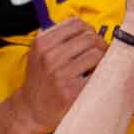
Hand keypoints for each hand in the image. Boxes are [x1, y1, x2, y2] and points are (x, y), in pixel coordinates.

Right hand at [12, 18, 107, 133]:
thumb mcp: (39, 54)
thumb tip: (88, 29)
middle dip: (100, 46)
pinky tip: (96, 80)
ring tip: (97, 69)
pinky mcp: (71, 91)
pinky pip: (98, 74)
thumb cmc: (40, 80)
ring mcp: (60, 74)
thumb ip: (58, 38)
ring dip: (103, 61)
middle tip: (101, 57)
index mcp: (43, 43)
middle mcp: (49, 56)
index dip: (89, 30)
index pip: (76, 23)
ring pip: (96, 54)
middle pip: (90, 37)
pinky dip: (102, 75)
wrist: (30, 110)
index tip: (92, 41)